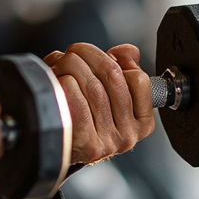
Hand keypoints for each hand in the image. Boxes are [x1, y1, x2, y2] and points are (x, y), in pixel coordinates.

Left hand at [44, 43, 153, 164]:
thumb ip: (122, 68)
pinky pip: (77, 101)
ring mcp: (109, 142)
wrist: (59, 147)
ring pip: (93, 86)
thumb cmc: (84, 115)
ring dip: (71, 66)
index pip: (139, 79)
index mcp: (140, 121)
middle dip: (88, 54)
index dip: (114, 59)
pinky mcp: (87, 145)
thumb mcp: (108, 94)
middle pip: (113, 77)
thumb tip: (126, 51)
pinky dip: (65, 84)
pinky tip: (58, 81)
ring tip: (60, 64)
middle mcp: (128, 134)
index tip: (99, 55)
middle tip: (72, 52)